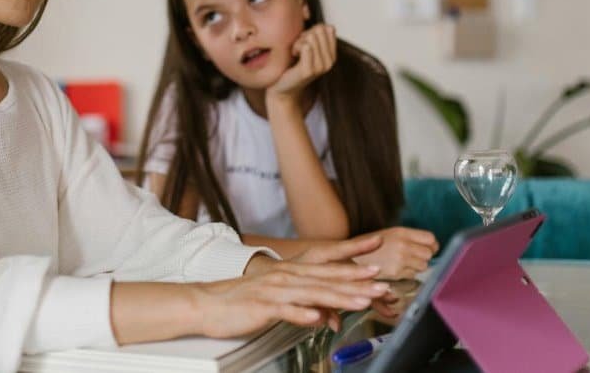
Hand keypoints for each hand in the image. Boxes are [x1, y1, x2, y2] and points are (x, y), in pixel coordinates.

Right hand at [194, 259, 390, 337]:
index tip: (377, 272)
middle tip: (381, 286)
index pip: (329, 271)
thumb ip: (304, 306)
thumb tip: (326, 315)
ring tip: (361, 301)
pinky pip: (285, 310)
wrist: (208, 302)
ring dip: (339, 297)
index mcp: (292, 274)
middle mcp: (286, 278)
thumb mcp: (279, 301)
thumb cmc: (244, 302)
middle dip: (357, 284)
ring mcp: (275, 291)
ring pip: (313, 293)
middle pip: (327, 281)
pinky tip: (317, 318)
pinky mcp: (262, 305)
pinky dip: (302, 314)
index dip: (354, 271)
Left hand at [266, 24, 336, 102]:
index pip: (327, 28)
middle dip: (306, 35)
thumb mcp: (309, 48)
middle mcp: (329, 62)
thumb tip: (328, 26)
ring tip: (296, 53)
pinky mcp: (308, 70)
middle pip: (319, 31)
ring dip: (299, 42)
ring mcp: (320, 67)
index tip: (306, 42)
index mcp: (332, 55)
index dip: (313, 30)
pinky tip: (294, 56)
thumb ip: (318, 37)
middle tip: (299, 48)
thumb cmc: (294, 66)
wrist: (284, 88)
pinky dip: (296, 47)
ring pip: (311, 37)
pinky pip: (305, 46)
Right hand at [350, 227, 438, 279]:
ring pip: (423, 265)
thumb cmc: (370, 246)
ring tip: (404, 264)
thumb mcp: (389, 234)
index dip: (432, 245)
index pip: (430, 238)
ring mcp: (400, 260)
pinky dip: (408, 274)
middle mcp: (403, 245)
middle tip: (414, 257)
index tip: (430, 248)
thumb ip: (409, 238)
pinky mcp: (397, 273)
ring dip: (417, 266)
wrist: (351, 258)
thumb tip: (432, 245)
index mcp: (401, 232)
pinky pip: (413, 275)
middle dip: (424, 256)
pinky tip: (397, 270)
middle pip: (429, 253)